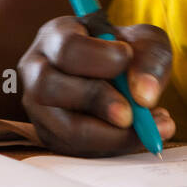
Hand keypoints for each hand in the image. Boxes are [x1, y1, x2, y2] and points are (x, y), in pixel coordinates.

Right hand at [18, 16, 175, 155]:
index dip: (101, 59)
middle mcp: (37, 70)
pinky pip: (77, 150)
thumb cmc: (128, 50)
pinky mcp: (51, 134)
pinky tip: (138, 133)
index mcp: (56, 36)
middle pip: (47, 88)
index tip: (127, 58)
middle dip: (96, 102)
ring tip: (149, 126)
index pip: (67, 48)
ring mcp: (39, 106)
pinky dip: (113, 147)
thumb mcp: (146, 41)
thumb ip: (150, 60)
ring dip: (111, 134)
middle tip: (132, 112)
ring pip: (63, 128)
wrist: (121, 71)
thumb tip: (144, 96)